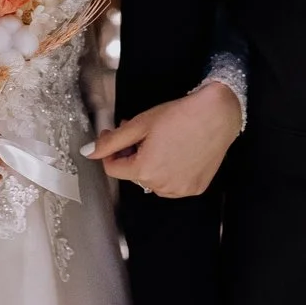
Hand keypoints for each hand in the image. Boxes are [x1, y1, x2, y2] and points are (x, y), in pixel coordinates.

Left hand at [89, 82, 242, 196]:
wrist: (217, 114)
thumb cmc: (180, 115)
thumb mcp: (140, 124)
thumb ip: (111, 141)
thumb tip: (88, 152)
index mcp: (144, 170)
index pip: (113, 168)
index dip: (111, 151)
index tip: (116, 136)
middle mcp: (161, 186)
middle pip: (133, 174)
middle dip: (132, 154)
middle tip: (143, 132)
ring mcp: (180, 190)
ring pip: (153, 180)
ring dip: (151, 164)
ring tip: (162, 141)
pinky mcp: (195, 188)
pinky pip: (173, 183)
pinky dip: (170, 170)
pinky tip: (178, 151)